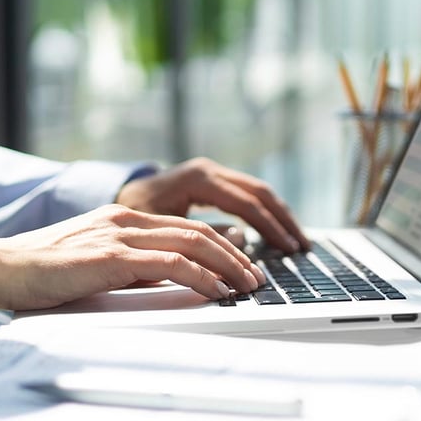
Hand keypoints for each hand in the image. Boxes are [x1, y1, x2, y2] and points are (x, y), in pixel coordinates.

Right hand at [0, 204, 265, 309]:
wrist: (4, 268)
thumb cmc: (46, 271)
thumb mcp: (101, 262)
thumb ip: (137, 263)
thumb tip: (177, 274)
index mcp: (125, 218)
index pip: (187, 228)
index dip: (222, 246)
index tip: (243, 265)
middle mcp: (127, 220)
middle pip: (197, 232)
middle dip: (234, 255)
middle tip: (256, 277)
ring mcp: (120, 235)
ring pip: (191, 243)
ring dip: (226, 265)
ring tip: (246, 285)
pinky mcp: (111, 256)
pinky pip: (169, 265)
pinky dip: (200, 277)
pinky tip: (216, 290)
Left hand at [115, 157, 309, 252]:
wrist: (118, 197)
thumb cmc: (132, 214)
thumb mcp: (161, 227)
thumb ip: (199, 234)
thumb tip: (240, 240)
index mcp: (199, 179)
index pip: (246, 203)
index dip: (270, 228)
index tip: (288, 249)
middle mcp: (210, 170)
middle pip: (259, 192)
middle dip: (283, 220)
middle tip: (302, 247)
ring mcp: (213, 173)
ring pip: (258, 191)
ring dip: (279, 216)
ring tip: (297, 242)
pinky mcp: (213, 181)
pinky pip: (247, 195)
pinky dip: (265, 213)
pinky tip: (276, 232)